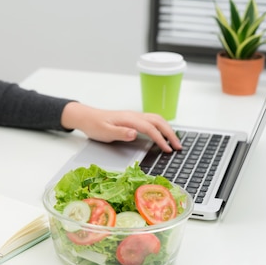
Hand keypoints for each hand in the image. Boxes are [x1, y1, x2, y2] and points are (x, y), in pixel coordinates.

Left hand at [60, 102, 181, 151]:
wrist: (87, 117)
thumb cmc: (94, 125)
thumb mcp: (104, 131)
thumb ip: (120, 133)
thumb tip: (135, 133)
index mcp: (129, 119)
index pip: (149, 128)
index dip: (160, 139)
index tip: (167, 149)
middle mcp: (134, 115)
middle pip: (158, 121)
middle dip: (170, 133)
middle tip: (178, 146)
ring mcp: (134, 116)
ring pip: (156, 119)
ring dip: (167, 129)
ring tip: (175, 141)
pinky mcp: (133, 119)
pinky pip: (152, 120)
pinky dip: (161, 126)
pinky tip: (163, 134)